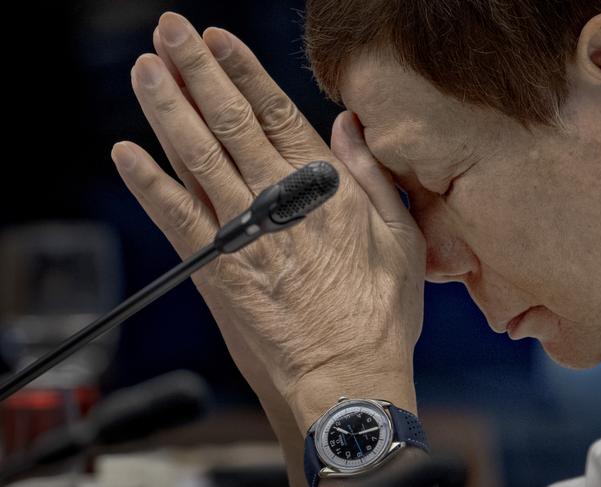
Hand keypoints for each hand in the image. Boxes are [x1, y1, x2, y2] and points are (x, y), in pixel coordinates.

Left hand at [111, 12, 425, 434]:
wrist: (343, 378)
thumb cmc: (377, 316)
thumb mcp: (400, 240)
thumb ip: (373, 178)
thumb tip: (349, 129)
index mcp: (324, 190)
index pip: (274, 114)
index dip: (242, 72)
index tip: (217, 41)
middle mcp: (277, 202)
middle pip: (227, 122)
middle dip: (195, 72)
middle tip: (169, 33)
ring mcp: (241, 234)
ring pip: (195, 157)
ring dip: (167, 110)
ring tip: (148, 70)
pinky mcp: (215, 270)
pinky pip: (173, 217)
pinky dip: (148, 183)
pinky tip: (126, 153)